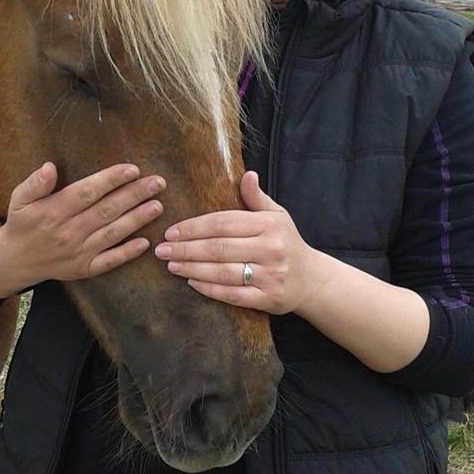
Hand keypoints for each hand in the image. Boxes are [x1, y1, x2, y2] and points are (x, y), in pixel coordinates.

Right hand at [0, 162, 166, 298]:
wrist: (15, 261)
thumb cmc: (22, 223)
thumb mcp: (19, 199)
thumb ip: (34, 183)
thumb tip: (50, 167)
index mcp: (53, 212)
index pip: (87, 192)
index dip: (111, 180)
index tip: (132, 169)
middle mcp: (69, 232)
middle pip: (107, 210)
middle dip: (134, 195)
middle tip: (158, 182)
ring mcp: (78, 253)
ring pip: (112, 233)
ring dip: (137, 220)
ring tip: (158, 205)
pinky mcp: (84, 269)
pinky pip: (109, 261)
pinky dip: (128, 253)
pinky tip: (146, 242)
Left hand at [154, 171, 311, 314]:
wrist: (312, 279)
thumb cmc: (287, 243)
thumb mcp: (277, 216)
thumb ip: (256, 198)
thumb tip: (246, 174)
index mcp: (269, 225)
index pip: (224, 223)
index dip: (194, 227)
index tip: (171, 231)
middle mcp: (271, 249)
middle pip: (219, 248)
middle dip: (186, 249)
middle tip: (162, 250)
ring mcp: (270, 275)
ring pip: (223, 272)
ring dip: (192, 269)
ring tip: (171, 265)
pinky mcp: (268, 299)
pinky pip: (233, 295)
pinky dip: (210, 289)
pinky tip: (192, 282)